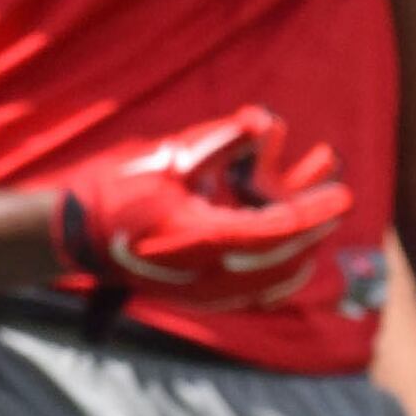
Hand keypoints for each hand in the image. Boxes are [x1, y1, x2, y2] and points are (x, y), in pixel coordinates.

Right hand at [56, 107, 353, 310]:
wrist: (69, 238)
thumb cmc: (112, 191)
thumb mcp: (167, 158)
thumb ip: (218, 142)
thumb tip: (262, 119)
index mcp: (205, 239)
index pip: (279, 230)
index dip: (316, 211)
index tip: (346, 196)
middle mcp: (211, 274)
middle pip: (284, 253)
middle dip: (313, 221)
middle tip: (337, 192)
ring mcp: (206, 292)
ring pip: (272, 273)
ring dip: (299, 239)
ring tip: (316, 215)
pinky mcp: (199, 296)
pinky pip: (254, 291)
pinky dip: (279, 270)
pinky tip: (295, 259)